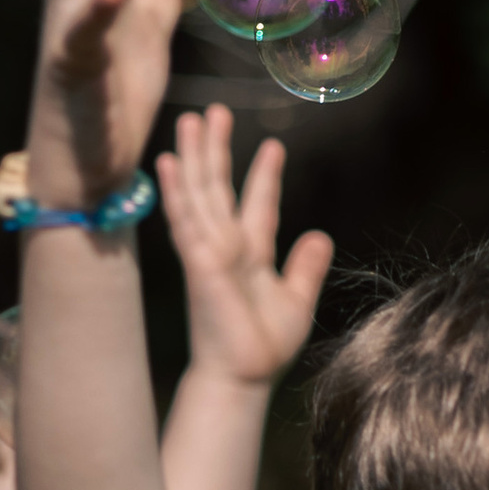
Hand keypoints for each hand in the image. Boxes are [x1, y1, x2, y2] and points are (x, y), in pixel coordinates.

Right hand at [159, 104, 335, 386]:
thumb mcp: (297, 300)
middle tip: (216, 111)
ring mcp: (209, 251)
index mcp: (251, 255)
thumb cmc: (262, 348)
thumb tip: (320, 237)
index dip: (264, 176)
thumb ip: (306, 268)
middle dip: (217, 150)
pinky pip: (184, 219)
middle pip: (220, 189)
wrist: (242, 378)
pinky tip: (168, 162)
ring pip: (200, 193)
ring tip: (192, 118)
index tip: (273, 146)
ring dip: (194, 156)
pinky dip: (176, 190)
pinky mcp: (197, 261)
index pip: (257, 206)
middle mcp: (227, 247)